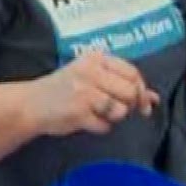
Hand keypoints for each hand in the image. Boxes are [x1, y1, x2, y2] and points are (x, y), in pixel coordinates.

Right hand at [23, 51, 159, 138]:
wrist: (30, 104)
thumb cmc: (66, 90)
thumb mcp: (93, 78)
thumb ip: (123, 83)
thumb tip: (154, 98)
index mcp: (95, 58)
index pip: (132, 73)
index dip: (141, 90)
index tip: (143, 103)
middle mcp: (90, 71)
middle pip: (130, 92)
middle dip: (129, 105)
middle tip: (114, 109)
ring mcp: (83, 92)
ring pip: (120, 110)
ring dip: (112, 117)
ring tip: (95, 113)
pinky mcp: (77, 112)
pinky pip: (104, 126)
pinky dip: (99, 127)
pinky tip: (86, 121)